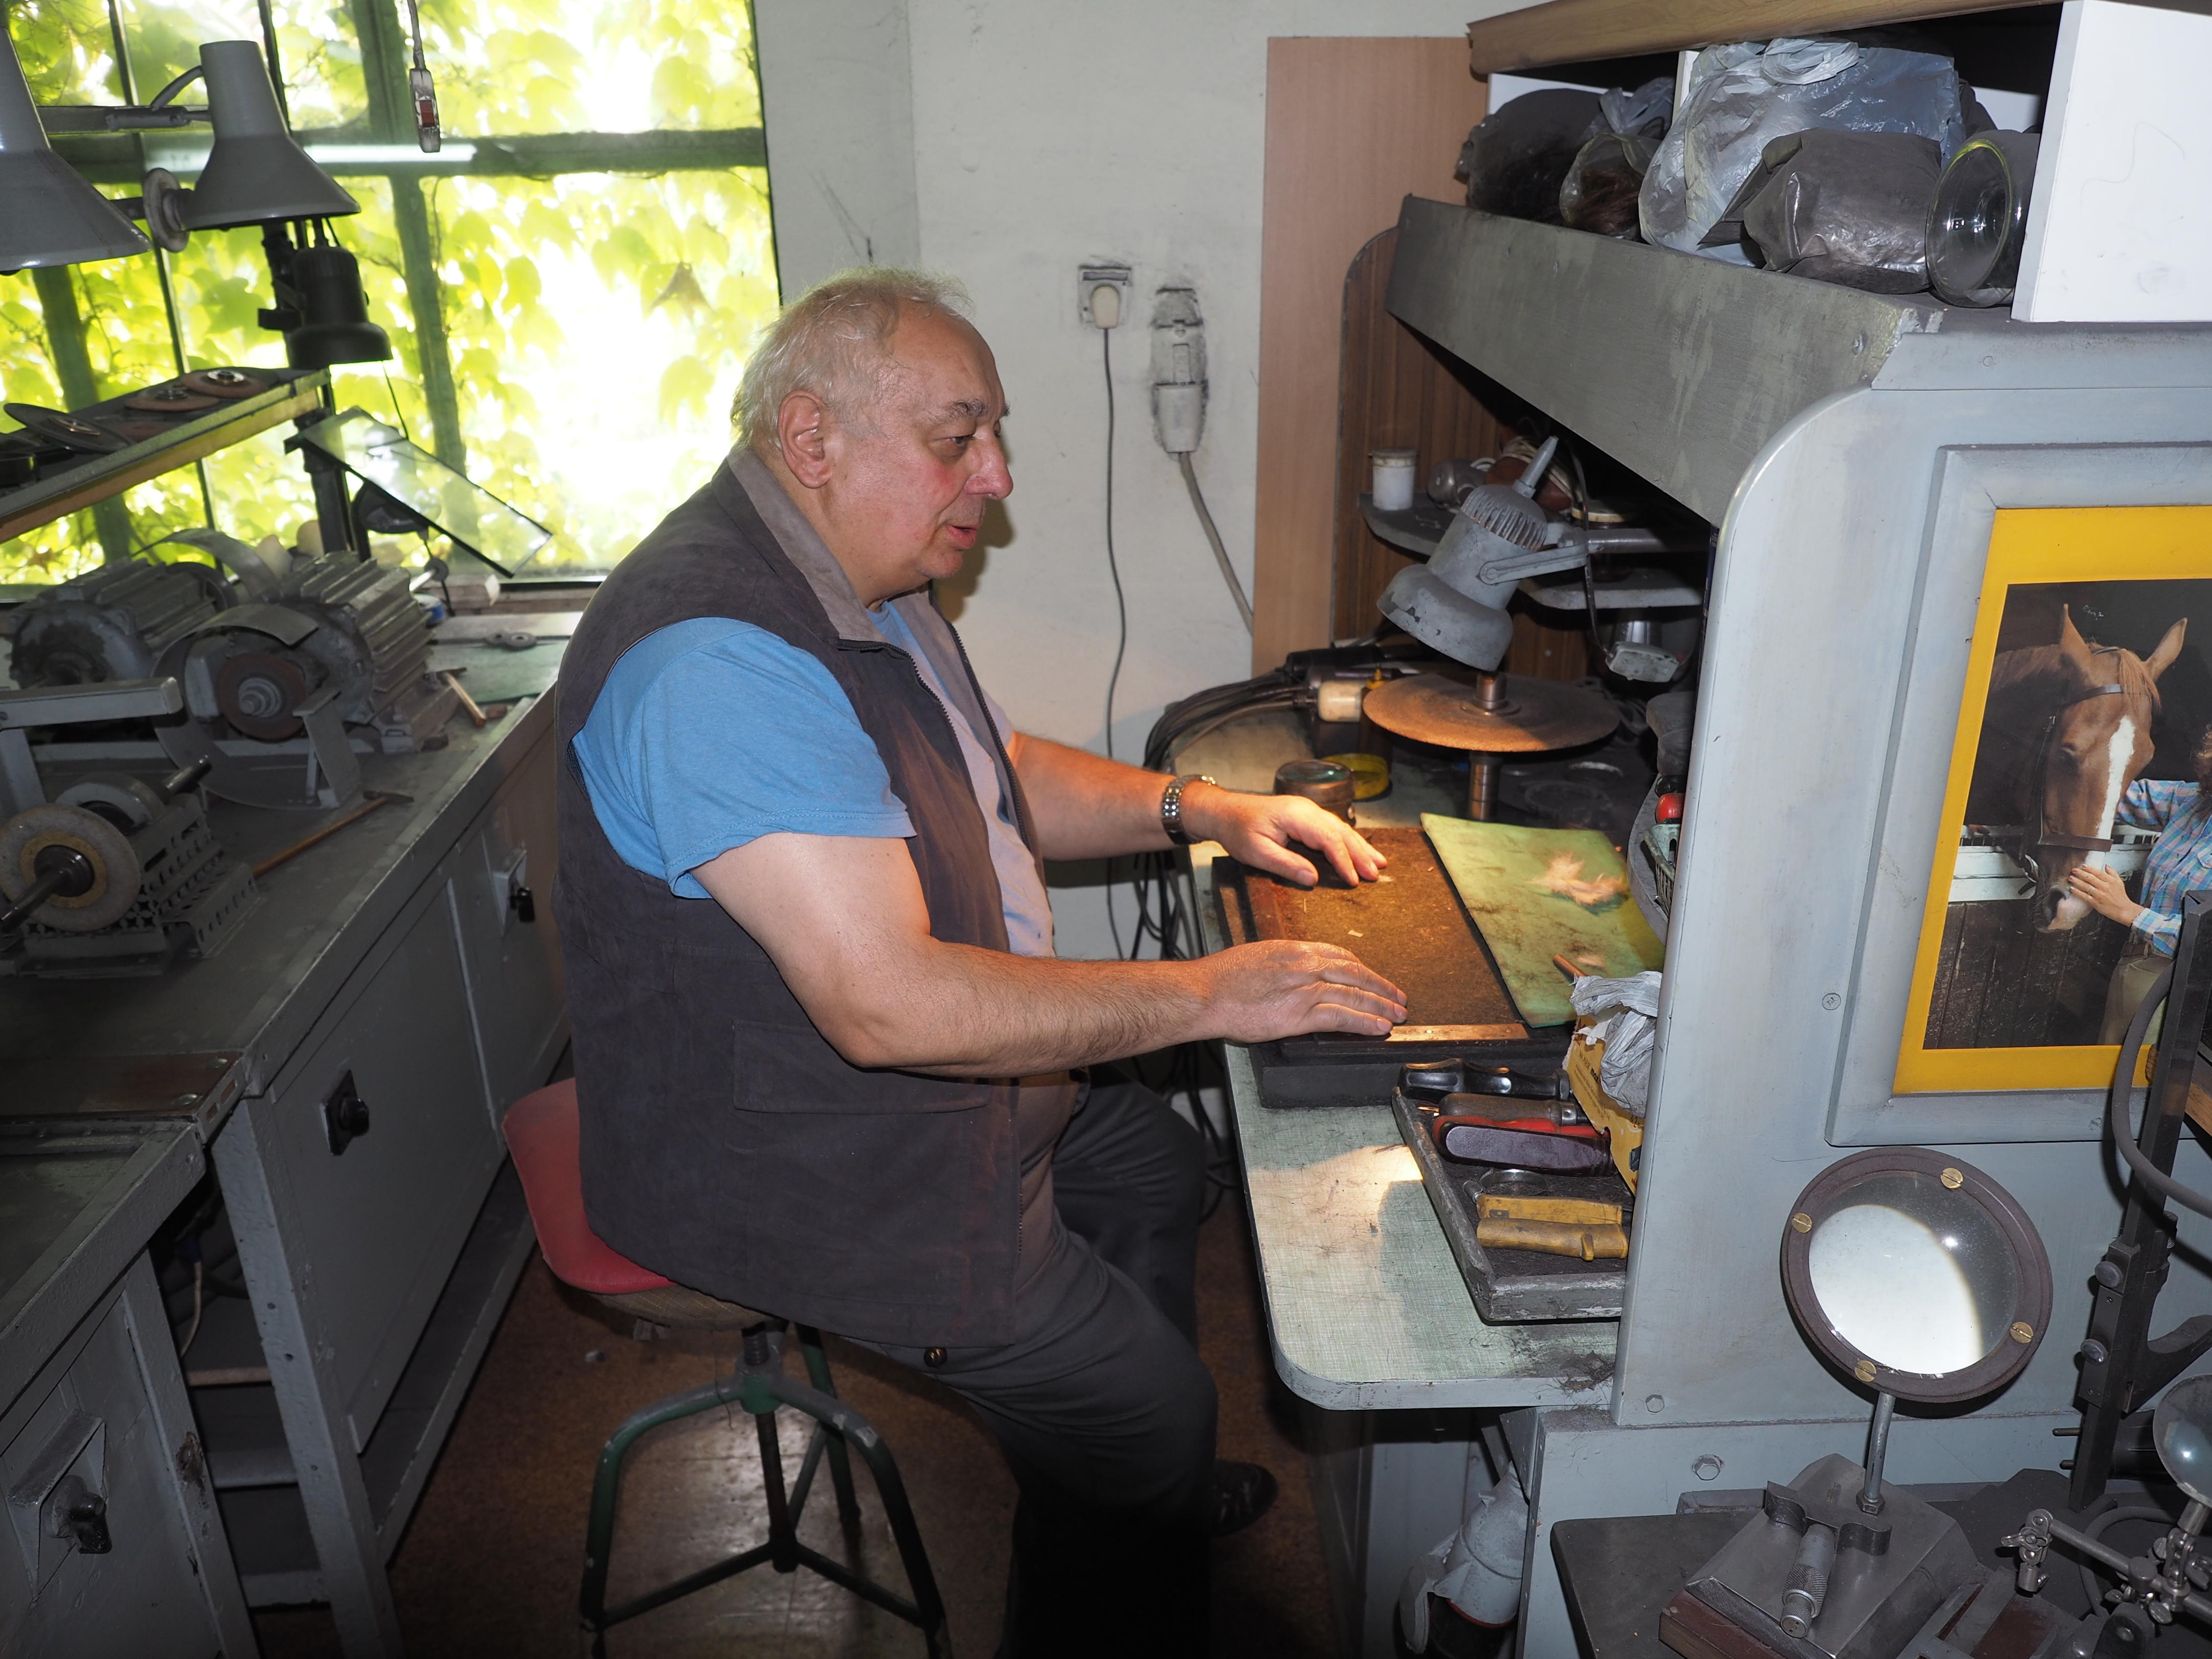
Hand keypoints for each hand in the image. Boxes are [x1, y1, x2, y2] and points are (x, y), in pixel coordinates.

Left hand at [1183, 784, 1387, 887]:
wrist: (1224, 812)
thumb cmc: (1238, 831)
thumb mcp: (1257, 853)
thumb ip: (1286, 865)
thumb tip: (1313, 879)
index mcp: (1295, 816)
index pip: (1328, 838)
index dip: (1343, 860)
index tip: (1354, 880)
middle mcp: (1306, 809)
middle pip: (1340, 831)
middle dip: (1360, 854)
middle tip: (1376, 874)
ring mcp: (1307, 810)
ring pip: (1340, 828)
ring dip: (1359, 846)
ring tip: (1379, 863)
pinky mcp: (1305, 815)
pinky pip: (1332, 827)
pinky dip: (1347, 840)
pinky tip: (1359, 850)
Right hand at [1198, 940, 1406, 1040]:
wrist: (1204, 993)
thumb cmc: (1221, 978)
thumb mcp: (1257, 957)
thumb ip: (1282, 964)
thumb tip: (1292, 975)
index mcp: (1294, 949)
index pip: (1340, 956)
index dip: (1362, 969)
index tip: (1373, 977)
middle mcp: (1305, 965)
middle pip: (1355, 973)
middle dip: (1380, 987)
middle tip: (1398, 997)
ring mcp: (1305, 988)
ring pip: (1355, 995)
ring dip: (1380, 1006)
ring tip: (1397, 1015)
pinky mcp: (1300, 1014)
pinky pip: (1342, 1016)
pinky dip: (1364, 1022)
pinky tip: (1378, 1027)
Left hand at [2068, 863, 2144, 926]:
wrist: (2123, 910)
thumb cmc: (2120, 896)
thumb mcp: (2119, 882)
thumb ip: (2113, 873)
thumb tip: (2106, 866)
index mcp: (2110, 881)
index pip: (2098, 872)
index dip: (2090, 868)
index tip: (2083, 865)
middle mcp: (2104, 887)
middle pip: (2090, 878)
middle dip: (2080, 873)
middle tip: (2074, 870)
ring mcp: (2099, 895)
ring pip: (2086, 886)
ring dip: (2077, 881)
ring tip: (2071, 878)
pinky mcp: (2095, 902)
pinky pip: (2084, 896)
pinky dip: (2077, 892)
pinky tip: (2072, 889)